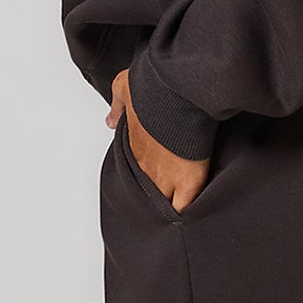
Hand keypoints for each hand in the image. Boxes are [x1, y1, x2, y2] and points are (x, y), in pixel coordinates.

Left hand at [110, 67, 210, 213]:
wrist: (177, 89)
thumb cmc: (153, 86)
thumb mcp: (124, 89)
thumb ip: (118, 106)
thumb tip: (111, 120)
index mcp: (134, 148)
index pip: (135, 173)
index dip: (143, 179)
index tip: (150, 180)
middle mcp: (147, 166)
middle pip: (147, 194)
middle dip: (153, 199)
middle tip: (161, 204)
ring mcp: (167, 176)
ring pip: (164, 204)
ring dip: (168, 208)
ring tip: (175, 215)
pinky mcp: (188, 180)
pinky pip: (185, 205)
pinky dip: (187, 211)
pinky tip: (191, 216)